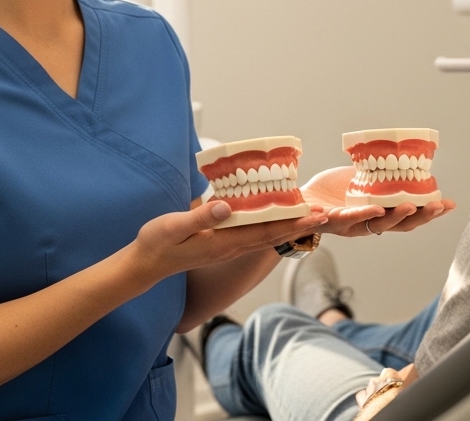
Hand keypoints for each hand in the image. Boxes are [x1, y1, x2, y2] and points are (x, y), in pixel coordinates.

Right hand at [131, 201, 326, 279]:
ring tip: (307, 215)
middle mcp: (230, 247)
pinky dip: (268, 224)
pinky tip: (273, 216)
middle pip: (271, 235)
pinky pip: (251, 234)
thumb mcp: (174, 226)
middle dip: (298, 225)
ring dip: (287, 225)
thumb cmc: (156, 243)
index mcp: (223, 243)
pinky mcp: (219, 244)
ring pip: (263, 235)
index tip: (314, 215)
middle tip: (324, 214)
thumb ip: (200, 216)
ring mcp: (226, 247)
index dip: (291, 224)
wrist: (145, 265)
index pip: (265, 232)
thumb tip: (228, 205)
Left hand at [301, 166, 456, 237]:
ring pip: (375, 225)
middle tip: (436, 205)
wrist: (300, 202)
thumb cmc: (333, 192)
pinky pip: (344, 219)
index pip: (410, 216)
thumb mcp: (362, 179)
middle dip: (420, 216)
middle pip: (399, 226)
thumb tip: (404, 158)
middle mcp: (369, 224)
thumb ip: (381, 176)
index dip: (430, 212)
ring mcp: (350, 226)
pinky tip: (372, 208)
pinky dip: (358, 215)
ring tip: (409, 206)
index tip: (450, 204)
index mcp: (380, 214)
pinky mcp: (329, 221)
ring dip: (394, 216)